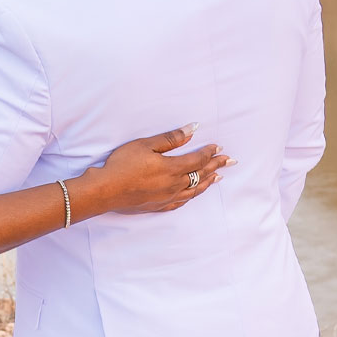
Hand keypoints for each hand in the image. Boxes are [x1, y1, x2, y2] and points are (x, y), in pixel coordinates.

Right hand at [79, 125, 232, 215]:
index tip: (219, 147)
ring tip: (218, 177)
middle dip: (217, 166)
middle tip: (231, 161)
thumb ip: (171, 139)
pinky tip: (194, 194)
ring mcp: (167, 197)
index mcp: (172, 168)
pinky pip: (182, 202)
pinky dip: (192, 196)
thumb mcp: (145, 145)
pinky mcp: (159, 206)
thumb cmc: (122, 164)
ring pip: (195, 190)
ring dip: (208, 182)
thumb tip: (192, 130)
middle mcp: (174, 185)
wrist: (106, 190)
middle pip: (201, 175)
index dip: (209, 153)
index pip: (198, 159)